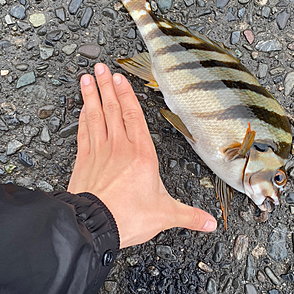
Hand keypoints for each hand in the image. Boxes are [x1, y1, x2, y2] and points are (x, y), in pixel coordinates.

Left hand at [68, 63, 216, 247]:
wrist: (93, 226)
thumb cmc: (128, 217)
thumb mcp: (165, 215)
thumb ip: (189, 216)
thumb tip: (211, 224)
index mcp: (141, 155)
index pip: (133, 117)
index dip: (127, 95)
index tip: (120, 78)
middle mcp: (119, 148)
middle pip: (112, 109)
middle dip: (107, 86)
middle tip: (101, 66)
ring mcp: (99, 152)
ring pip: (95, 116)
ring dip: (92, 95)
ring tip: (88, 76)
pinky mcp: (83, 161)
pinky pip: (83, 131)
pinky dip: (82, 117)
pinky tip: (82, 106)